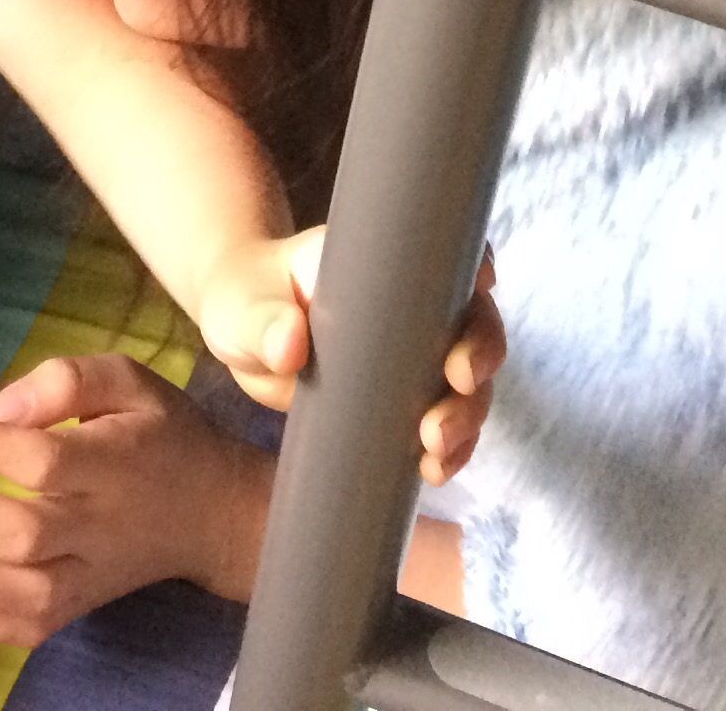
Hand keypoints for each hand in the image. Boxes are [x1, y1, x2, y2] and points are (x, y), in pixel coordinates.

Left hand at [0, 353, 274, 644]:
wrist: (216, 513)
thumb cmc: (163, 434)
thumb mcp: (131, 382)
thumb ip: (69, 381)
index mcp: (115, 464)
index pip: (43, 461)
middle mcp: (101, 527)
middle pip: (24, 533)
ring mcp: (92, 574)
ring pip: (28, 596)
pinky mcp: (84, 603)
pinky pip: (34, 627)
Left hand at [195, 229, 503, 471]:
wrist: (243, 337)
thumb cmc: (245, 298)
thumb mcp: (244, 303)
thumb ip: (262, 319)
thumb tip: (290, 343)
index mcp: (388, 262)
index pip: (452, 254)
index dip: (478, 270)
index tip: (482, 287)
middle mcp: (418, 306)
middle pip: (474, 325)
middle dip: (479, 358)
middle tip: (457, 385)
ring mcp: (417, 358)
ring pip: (469, 385)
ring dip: (467, 417)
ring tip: (434, 448)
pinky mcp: (406, 403)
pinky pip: (444, 427)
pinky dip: (449, 451)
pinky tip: (433, 471)